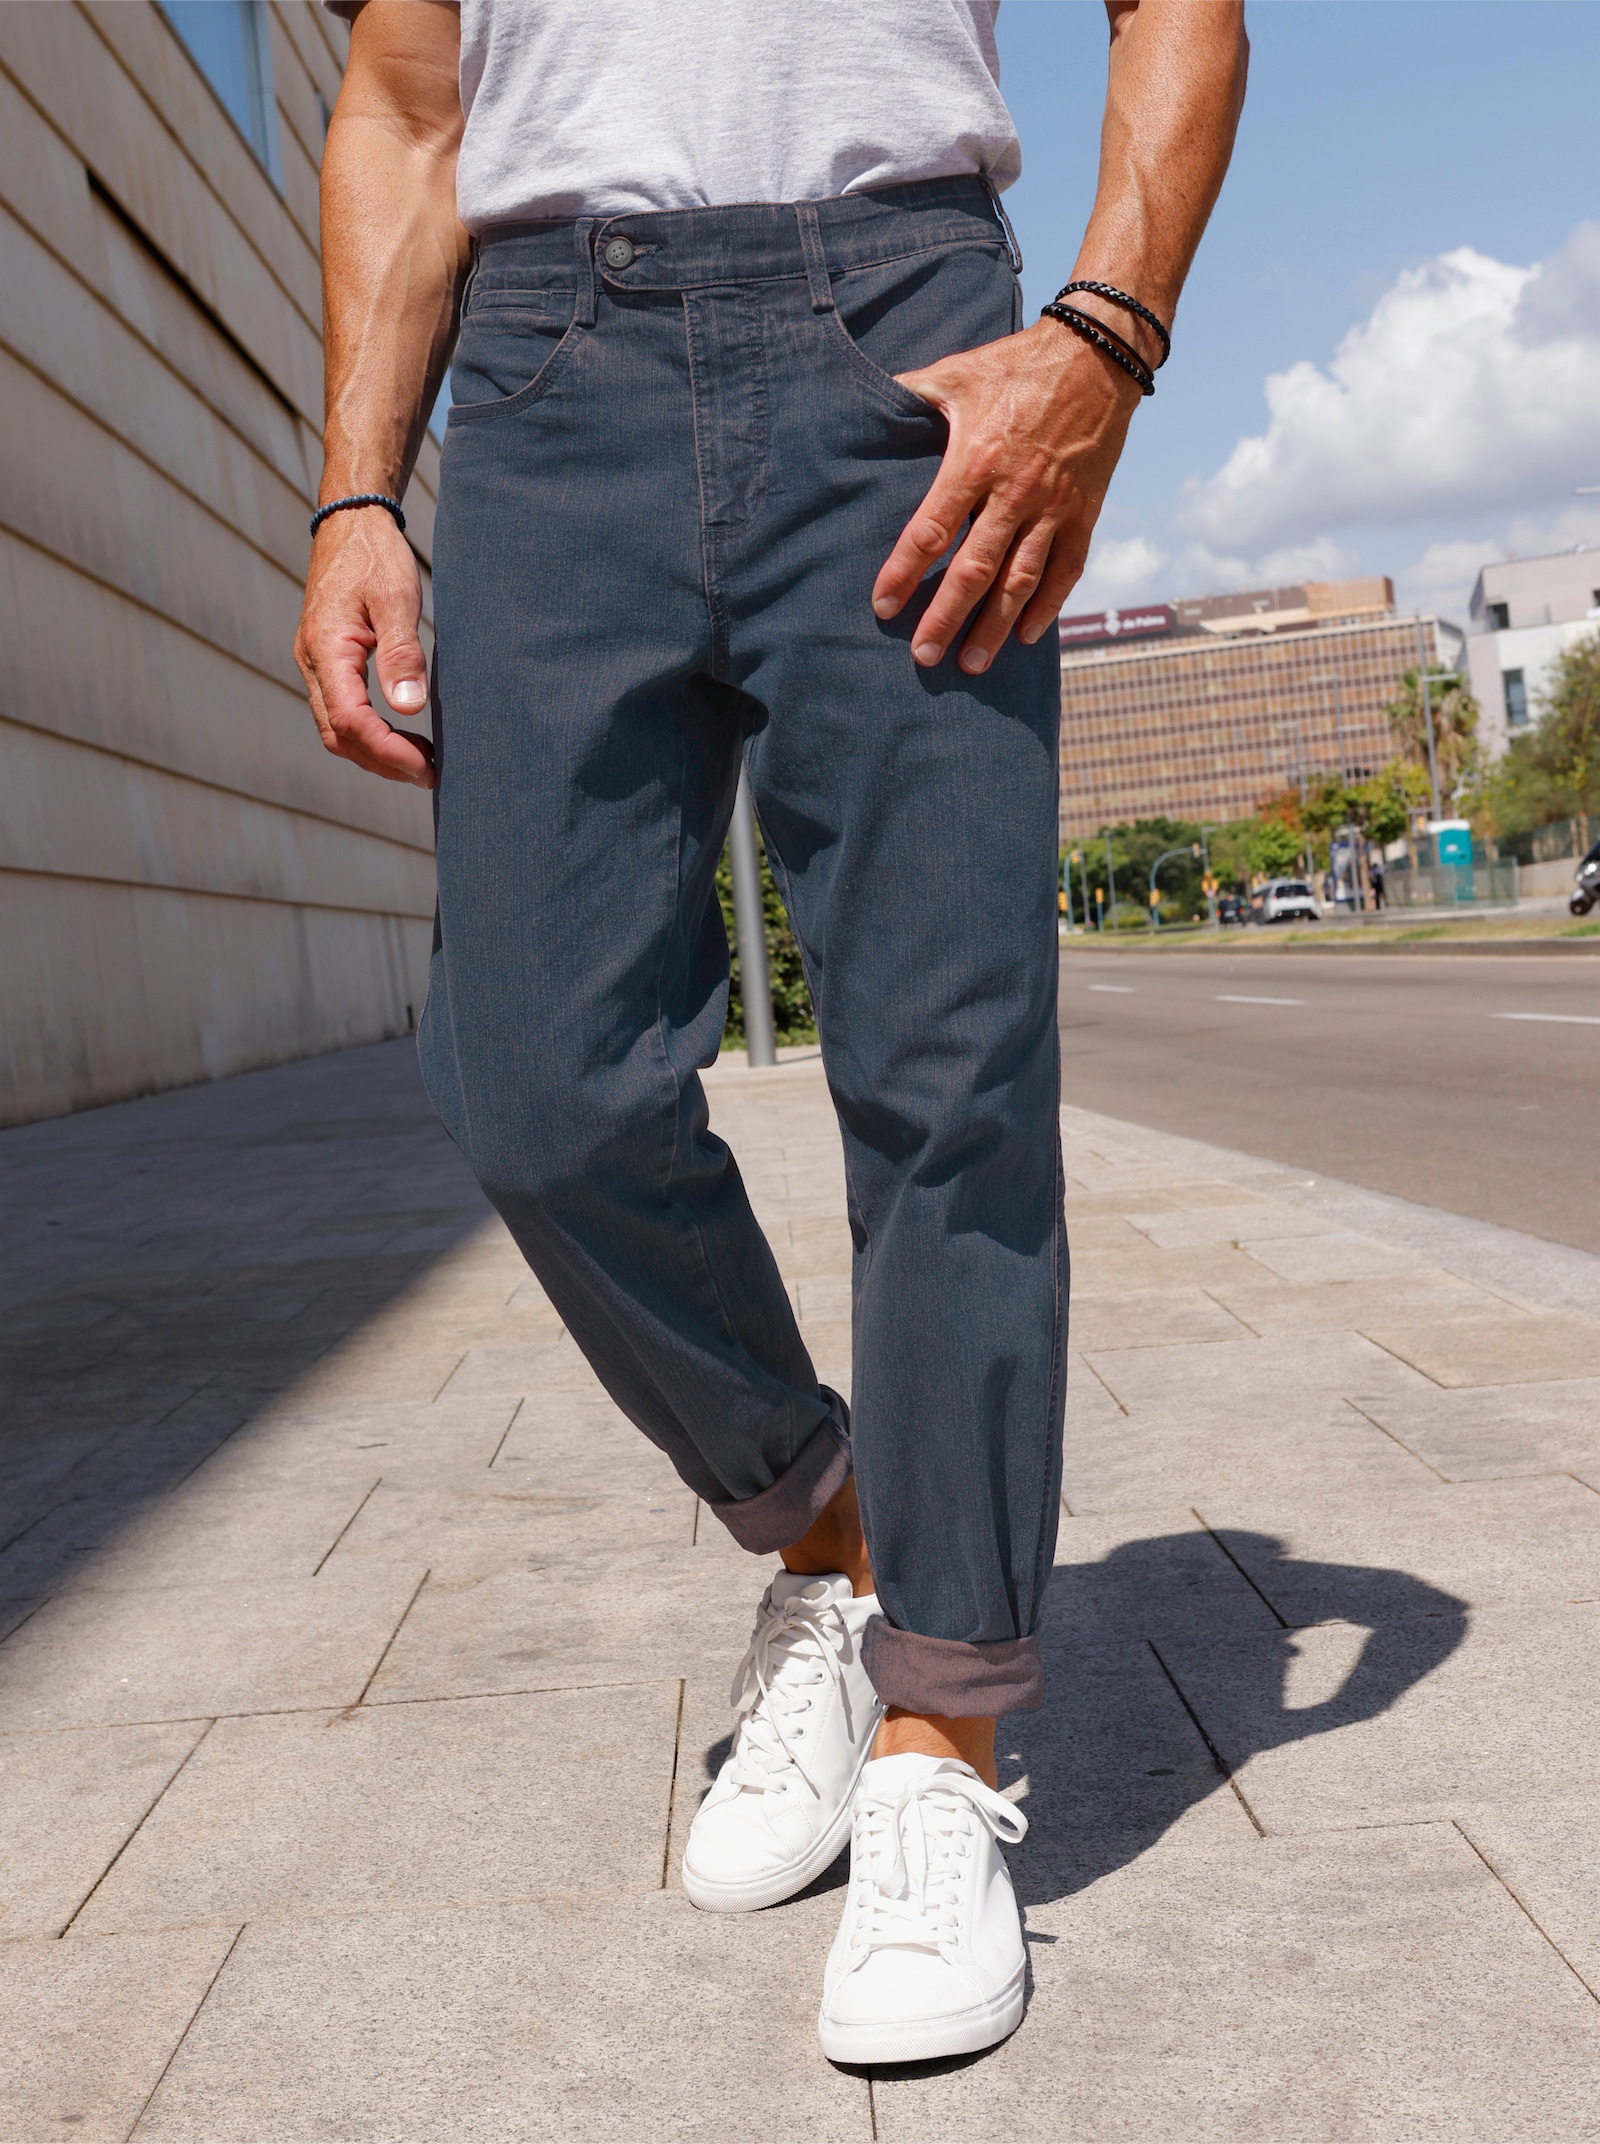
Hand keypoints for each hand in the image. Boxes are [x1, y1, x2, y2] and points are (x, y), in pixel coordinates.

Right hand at [293, 507, 435, 786]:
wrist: (350, 523)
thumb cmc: (375, 556)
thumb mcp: (396, 599)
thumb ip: (401, 654)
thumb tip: (410, 709)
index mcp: (326, 650)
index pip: (350, 721)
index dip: (388, 752)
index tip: (427, 767)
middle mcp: (313, 663)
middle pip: (339, 735)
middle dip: (383, 762)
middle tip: (430, 774)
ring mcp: (316, 665)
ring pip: (337, 729)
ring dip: (376, 752)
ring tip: (422, 760)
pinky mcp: (326, 663)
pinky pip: (341, 712)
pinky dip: (370, 733)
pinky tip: (403, 733)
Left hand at [872, 319, 1143, 675]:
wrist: (1097, 355)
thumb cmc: (1016, 364)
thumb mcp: (956, 373)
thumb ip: (910, 396)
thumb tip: (864, 405)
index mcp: (975, 460)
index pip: (932, 529)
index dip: (904, 571)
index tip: (883, 605)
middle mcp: (1014, 492)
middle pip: (975, 570)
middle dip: (946, 618)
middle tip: (923, 656)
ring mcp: (1053, 507)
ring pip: (1020, 581)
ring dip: (995, 627)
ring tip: (972, 664)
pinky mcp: (1085, 513)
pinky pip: (1066, 570)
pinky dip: (1047, 607)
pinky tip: (1026, 636)